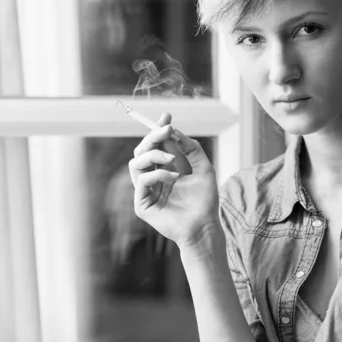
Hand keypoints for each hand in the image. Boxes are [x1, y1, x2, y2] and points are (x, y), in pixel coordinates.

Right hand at [129, 112, 221, 250]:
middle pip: (142, 151)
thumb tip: (174, 131)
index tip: (167, 116)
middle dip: (153, 136)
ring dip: (154, 155)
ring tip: (173, 160)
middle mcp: (153, 179)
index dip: (158, 130)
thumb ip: (191, 148)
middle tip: (166, 130)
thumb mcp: (203, 168)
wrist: (204, 226)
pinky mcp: (142, 204)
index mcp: (165, 170)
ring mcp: (146, 192)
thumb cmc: (205, 201)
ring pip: (136, 163)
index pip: (156, 146)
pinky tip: (174, 178)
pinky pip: (142, 181)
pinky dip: (157, 175)